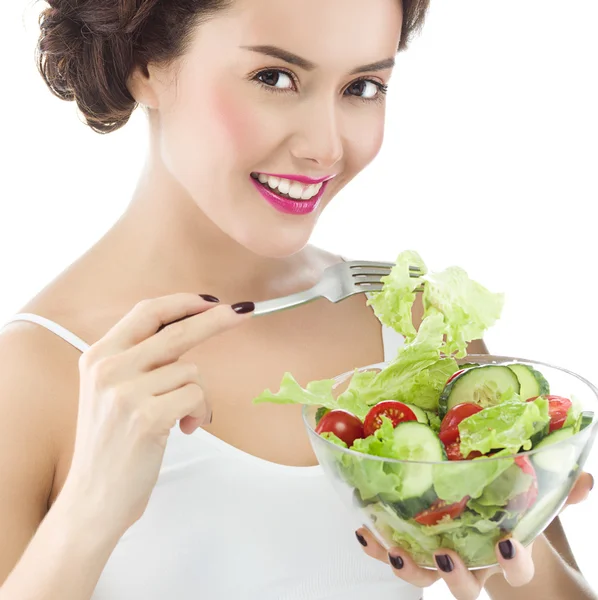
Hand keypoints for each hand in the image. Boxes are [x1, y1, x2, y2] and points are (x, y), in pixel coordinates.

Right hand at [60, 293, 252, 537]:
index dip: (182, 303)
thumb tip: (189, 327)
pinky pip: (196, 395)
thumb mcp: (111, 391)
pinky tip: (185, 428)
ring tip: (182, 417)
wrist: (93, 500)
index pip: (146, 312)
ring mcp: (125, 392)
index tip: (210, 302)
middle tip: (243, 311)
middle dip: (215, 319)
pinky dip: (200, 411)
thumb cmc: (112, 445)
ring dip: (198, 394)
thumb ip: (140, 359)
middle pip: (176, 330)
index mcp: (98, 356)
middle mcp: (108, 368)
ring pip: (191, 370)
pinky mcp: (146, 417)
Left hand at [355, 471, 593, 599]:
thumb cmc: (509, 509)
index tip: (507, 541)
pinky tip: (364, 531)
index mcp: (502, 553)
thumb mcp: (533, 500)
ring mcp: (440, 559)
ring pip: (424, 576)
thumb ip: (560, 492)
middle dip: (456, 577)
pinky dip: (377, 545)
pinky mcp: (413, 547)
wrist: (485, 519)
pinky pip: (393, 553)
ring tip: (394, 547)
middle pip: (465, 588)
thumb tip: (586, 482)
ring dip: (408, 566)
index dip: (513, 563)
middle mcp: (472, 564)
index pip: (516, 569)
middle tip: (446, 554)